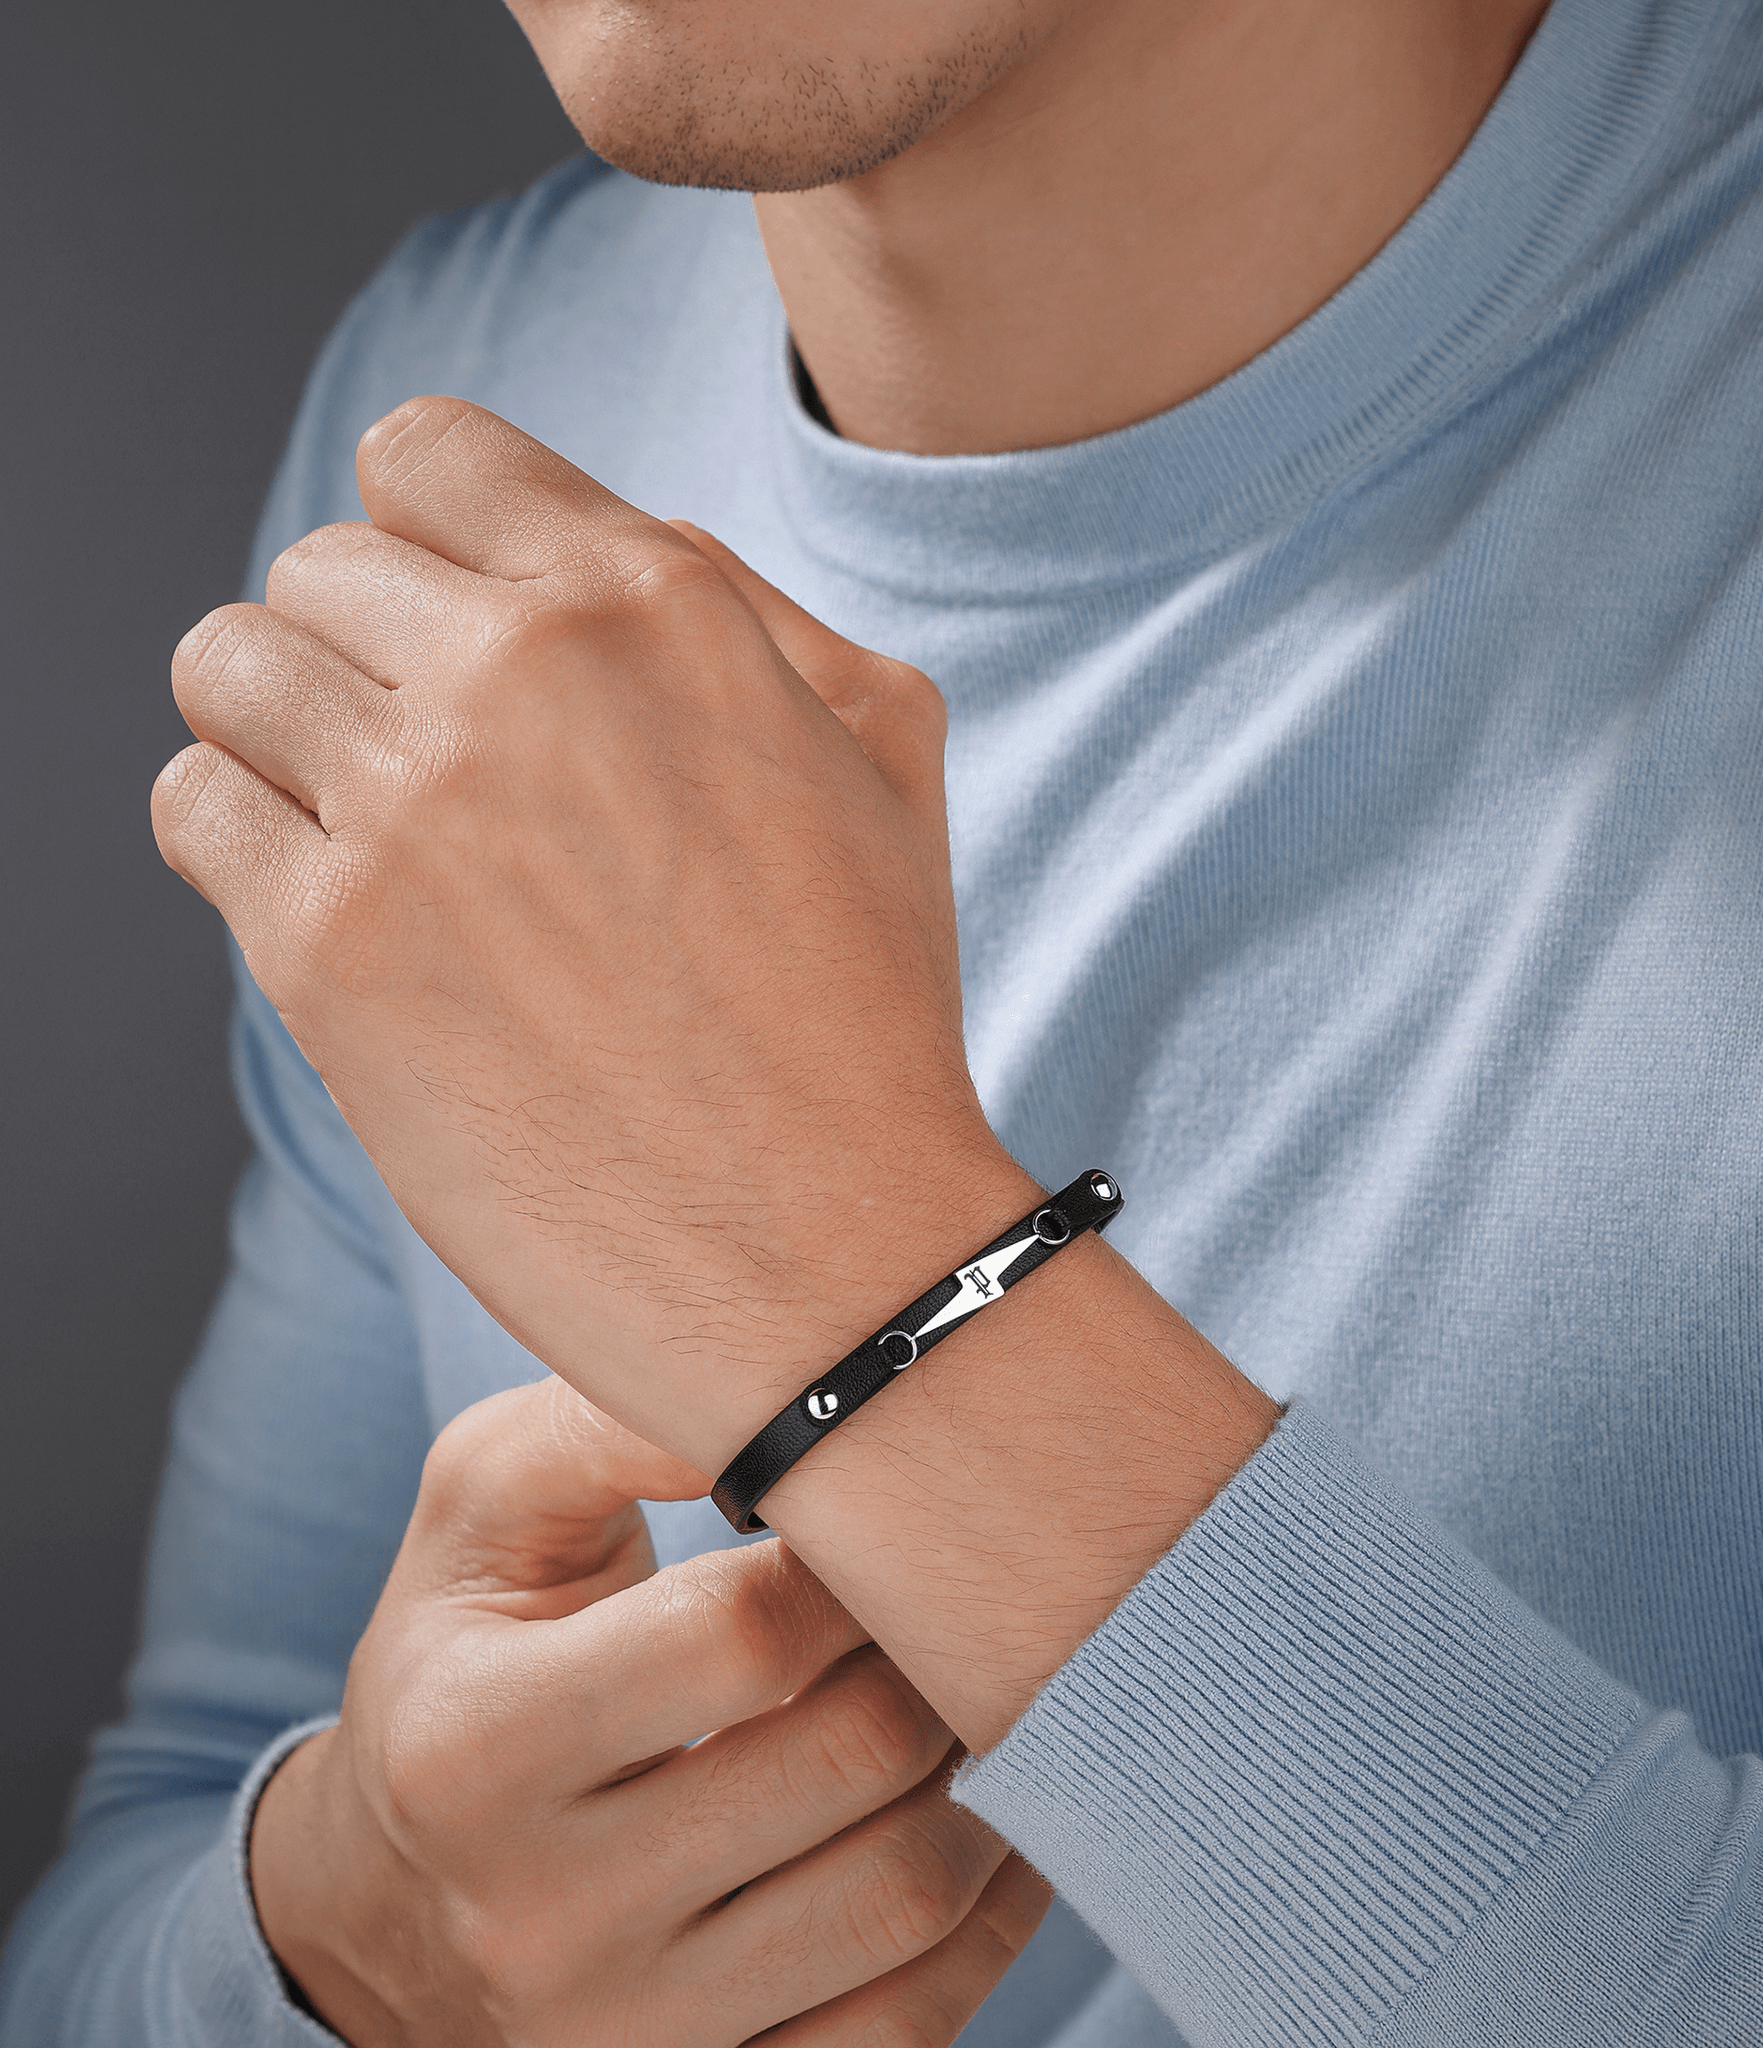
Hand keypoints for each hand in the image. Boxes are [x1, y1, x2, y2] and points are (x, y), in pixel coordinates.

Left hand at [153, 398, 1032, 1474]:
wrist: (834, 1250)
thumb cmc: (868, 1008)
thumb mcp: (885, 745)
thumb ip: (743, 603)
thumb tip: (595, 544)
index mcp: (659, 601)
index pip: (431, 452)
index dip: (426, 539)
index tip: (447, 633)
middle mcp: (524, 670)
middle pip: (314, 564)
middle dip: (361, 656)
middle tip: (432, 776)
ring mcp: (414, 805)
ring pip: (225, 665)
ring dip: (280, 737)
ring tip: (367, 834)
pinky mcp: (329, 948)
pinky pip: (192, 806)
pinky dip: (241, 848)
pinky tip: (340, 917)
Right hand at [249, 1375, 1049, 2045]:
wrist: (388, 1891)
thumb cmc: (461, 1654)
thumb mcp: (478, 1503)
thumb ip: (603, 1422)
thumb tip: (770, 1388)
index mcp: (476, 1743)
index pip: (746, 1635)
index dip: (847, 1557)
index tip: (869, 1519)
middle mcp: (543, 1916)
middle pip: (854, 1760)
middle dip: (937, 1653)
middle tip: (954, 1596)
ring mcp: (630, 2033)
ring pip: (906, 1900)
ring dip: (992, 1778)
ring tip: (985, 1695)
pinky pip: (909, 2027)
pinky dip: (989, 1925)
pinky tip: (990, 1828)